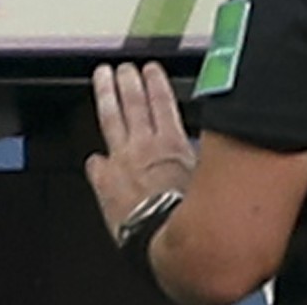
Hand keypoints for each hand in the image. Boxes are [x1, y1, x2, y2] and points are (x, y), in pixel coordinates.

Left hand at [85, 62, 196, 240]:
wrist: (167, 237)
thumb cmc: (191, 214)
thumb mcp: (208, 177)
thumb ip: (204, 159)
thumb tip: (215, 148)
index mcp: (172, 143)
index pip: (162, 103)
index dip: (155, 83)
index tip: (150, 69)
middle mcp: (145, 146)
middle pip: (133, 104)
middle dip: (128, 82)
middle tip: (123, 67)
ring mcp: (122, 161)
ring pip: (111, 119)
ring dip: (106, 95)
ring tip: (101, 78)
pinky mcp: (105, 183)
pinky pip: (95, 167)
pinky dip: (94, 162)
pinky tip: (91, 157)